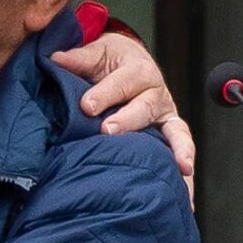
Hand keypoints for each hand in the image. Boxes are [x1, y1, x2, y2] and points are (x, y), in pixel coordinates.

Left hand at [51, 32, 196, 203]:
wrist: (130, 62)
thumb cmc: (110, 61)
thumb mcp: (97, 53)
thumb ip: (78, 59)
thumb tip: (56, 59)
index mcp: (137, 69)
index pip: (121, 82)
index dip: (104, 93)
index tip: (86, 106)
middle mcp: (155, 91)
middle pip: (145, 106)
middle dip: (128, 120)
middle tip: (108, 131)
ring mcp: (165, 113)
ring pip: (173, 130)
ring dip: (175, 149)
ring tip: (179, 168)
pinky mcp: (170, 131)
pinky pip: (182, 146)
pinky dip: (186, 163)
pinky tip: (187, 189)